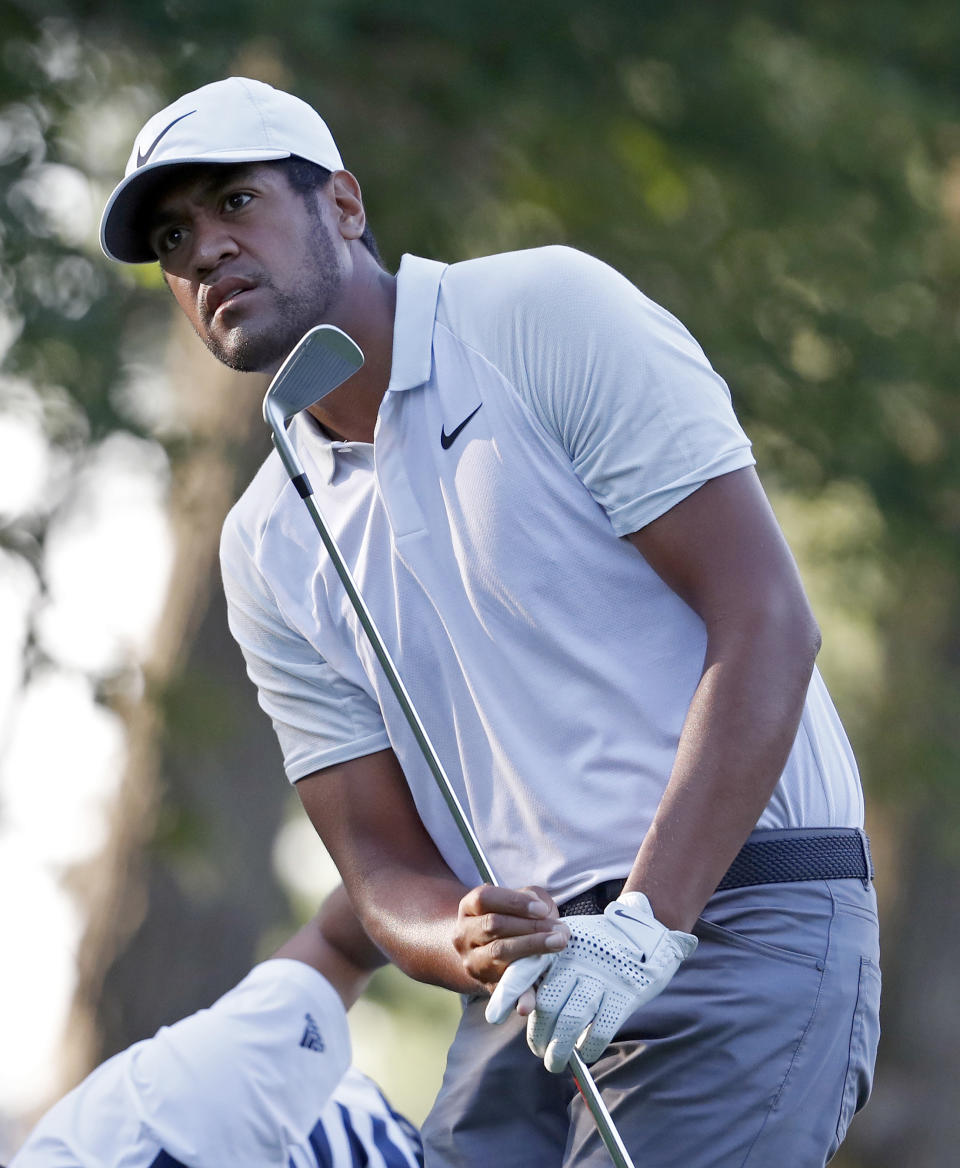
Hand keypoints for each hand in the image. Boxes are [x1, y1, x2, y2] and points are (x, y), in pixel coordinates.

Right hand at [455, 885, 569, 1010]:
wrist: (486, 950)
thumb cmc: (510, 918)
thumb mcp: (517, 900)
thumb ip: (530, 898)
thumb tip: (543, 912)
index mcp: (469, 908)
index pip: (485, 899)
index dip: (514, 902)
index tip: (541, 909)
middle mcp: (464, 935)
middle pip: (493, 925)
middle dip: (531, 927)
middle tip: (560, 929)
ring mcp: (473, 963)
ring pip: (498, 952)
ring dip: (532, 947)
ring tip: (558, 943)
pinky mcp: (488, 986)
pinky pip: (504, 992)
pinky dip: (518, 997)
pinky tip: (527, 1004)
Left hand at [526, 891, 697, 1072]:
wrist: (648, 932)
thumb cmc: (600, 944)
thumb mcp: (571, 942)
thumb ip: (549, 966)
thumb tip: (525, 1007)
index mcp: (559, 944)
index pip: (527, 969)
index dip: (508, 993)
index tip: (494, 1017)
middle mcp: (577, 960)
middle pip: (547, 1004)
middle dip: (539, 1034)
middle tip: (539, 1048)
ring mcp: (601, 977)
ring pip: (570, 1020)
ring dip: (559, 1049)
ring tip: (554, 1061)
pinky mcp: (624, 995)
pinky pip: (600, 1029)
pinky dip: (589, 1046)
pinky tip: (585, 1051)